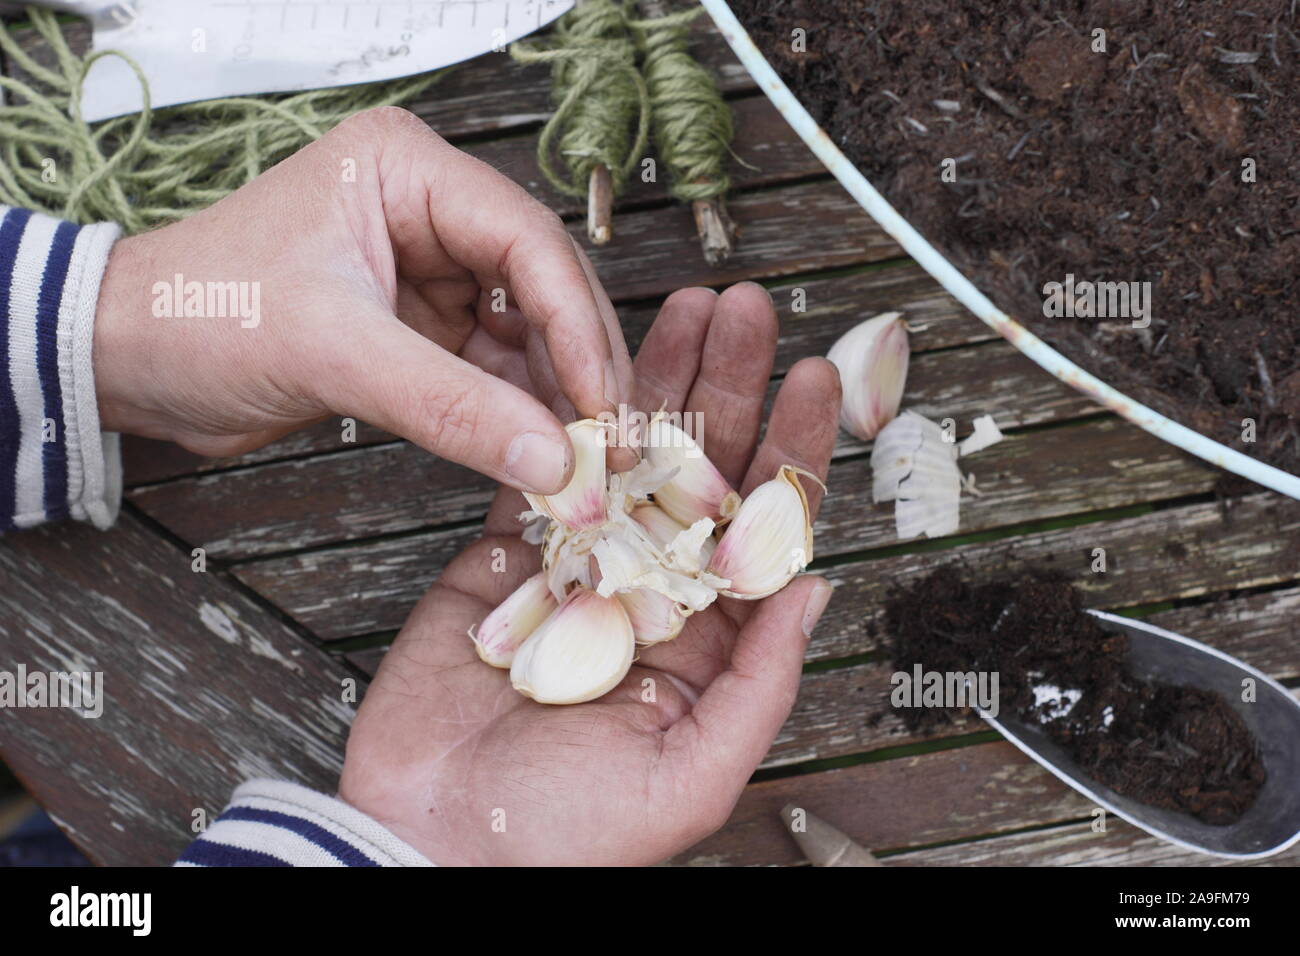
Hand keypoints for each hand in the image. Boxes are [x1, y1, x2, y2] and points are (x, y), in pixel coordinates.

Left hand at [92, 106, 635, 491]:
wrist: (130, 359)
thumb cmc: (202, 313)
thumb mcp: (335, 352)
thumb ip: (451, 406)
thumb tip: (553, 461)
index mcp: (408, 171)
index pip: (526, 240)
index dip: (576, 324)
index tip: (602, 403)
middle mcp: (430, 213)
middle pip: (541, 287)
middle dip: (578, 366)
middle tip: (611, 442)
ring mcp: (429, 273)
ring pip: (526, 334)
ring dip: (556, 397)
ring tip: (587, 460)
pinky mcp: (420, 329)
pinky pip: (491, 371)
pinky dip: (518, 414)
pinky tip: (544, 452)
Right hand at [338, 282, 841, 864]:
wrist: (435, 843)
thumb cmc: (565, 836)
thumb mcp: (692, 776)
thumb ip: (759, 683)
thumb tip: (816, 590)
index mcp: (707, 642)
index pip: (761, 527)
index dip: (788, 449)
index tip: (808, 379)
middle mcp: (651, 593)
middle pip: (702, 470)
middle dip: (728, 386)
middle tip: (745, 312)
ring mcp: (579, 569)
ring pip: (629, 457)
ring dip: (656, 383)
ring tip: (683, 314)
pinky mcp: (507, 559)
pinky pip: (544, 477)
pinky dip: (564, 419)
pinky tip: (590, 362)